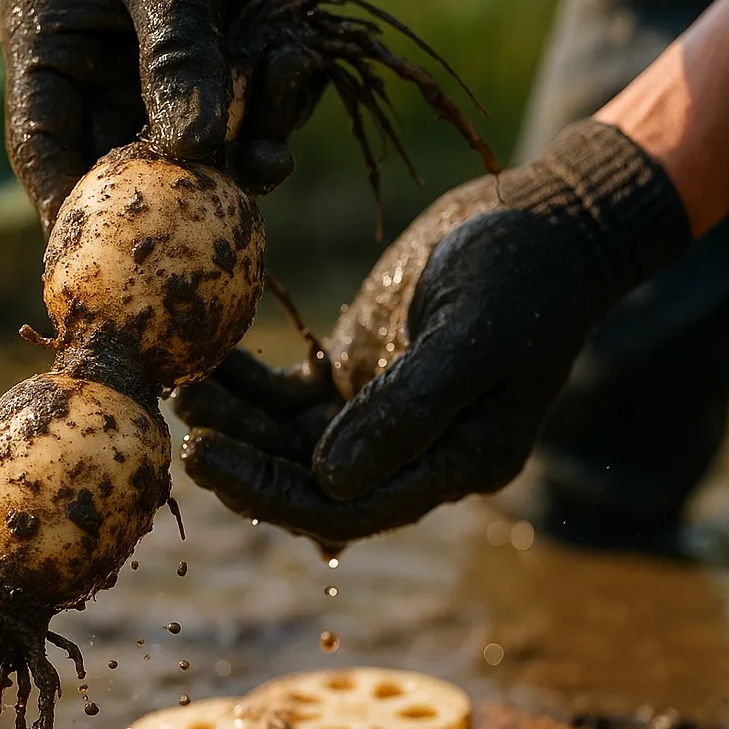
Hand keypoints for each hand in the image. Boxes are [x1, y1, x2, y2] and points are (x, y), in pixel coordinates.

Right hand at [0, 0, 291, 232]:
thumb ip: (179, 55)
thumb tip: (192, 152)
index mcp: (47, 41)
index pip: (42, 142)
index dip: (68, 205)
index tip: (102, 256)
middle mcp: (90, 68)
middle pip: (116, 161)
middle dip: (170, 195)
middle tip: (213, 234)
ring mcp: (147, 74)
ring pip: (182, 150)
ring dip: (232, 159)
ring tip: (273, 159)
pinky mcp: (203, 71)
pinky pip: (228, 122)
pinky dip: (263, 122)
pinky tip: (292, 98)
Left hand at [177, 122, 689, 546]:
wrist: (546, 220)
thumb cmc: (523, 273)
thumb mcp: (472, 336)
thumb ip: (407, 408)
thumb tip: (329, 481)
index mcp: (456, 463)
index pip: (351, 508)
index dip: (273, 493)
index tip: (206, 460)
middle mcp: (414, 453)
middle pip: (312, 483)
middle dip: (244, 462)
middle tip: (181, 433)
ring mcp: (383, 415)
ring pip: (293, 441)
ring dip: (238, 422)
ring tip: (184, 387)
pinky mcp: (361, 371)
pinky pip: (292, 396)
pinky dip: (250, 385)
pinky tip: (209, 363)